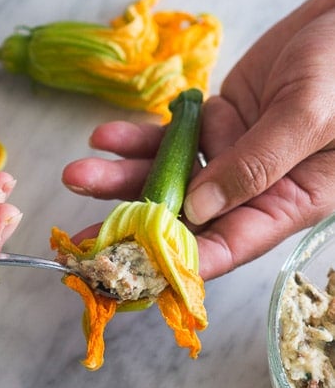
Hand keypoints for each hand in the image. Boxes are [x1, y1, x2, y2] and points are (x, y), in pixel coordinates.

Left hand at [62, 0, 334, 279]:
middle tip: (85, 237)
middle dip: (134, 226)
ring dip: (122, 178)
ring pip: (170, 177)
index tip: (132, 270)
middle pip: (187, 218)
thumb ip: (256, 165)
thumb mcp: (309, 117)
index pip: (228, 246)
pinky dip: (138, 139)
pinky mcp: (217, 123)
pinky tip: (104, 137)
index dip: (179, 262)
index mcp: (288, 202)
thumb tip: (198, 210)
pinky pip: (170, 138)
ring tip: (77, 175)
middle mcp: (255, 187)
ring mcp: (232, 154)